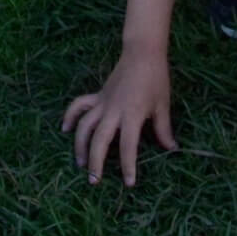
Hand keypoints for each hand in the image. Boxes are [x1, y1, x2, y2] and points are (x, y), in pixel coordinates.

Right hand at [61, 50, 176, 186]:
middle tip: (94, 181)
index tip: (129, 183)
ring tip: (81, 163)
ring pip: (84, 125)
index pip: (128, 146)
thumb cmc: (156, 78)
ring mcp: (103, 101)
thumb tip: (171, 149)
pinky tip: (65, 129)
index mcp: (132, 113)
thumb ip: (163, 129)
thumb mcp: (162, 104)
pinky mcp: (98, 95)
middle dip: (96, 161)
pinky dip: (70, 116)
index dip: (128, 166)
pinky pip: (79, 105)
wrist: (142, 52)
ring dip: (80, 145)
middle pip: (100, 139)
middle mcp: (113, 110)